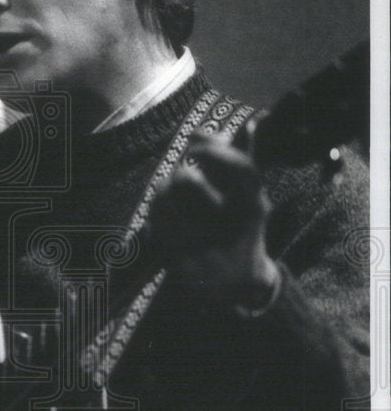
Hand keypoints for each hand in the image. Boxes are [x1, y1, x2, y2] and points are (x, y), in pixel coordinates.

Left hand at [149, 130, 280, 308]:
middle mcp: (233, 227)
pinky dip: (157, 207)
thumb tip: (220, 127)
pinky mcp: (183, 260)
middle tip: (186, 174)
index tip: (196, 148)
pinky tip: (166, 210)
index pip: (238, 167)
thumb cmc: (241, 227)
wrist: (237, 283)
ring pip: (165, 196)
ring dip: (165, 187)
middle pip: (187, 180)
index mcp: (254, 206)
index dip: (212, 150)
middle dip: (181, 170)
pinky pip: (156, 219)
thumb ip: (237, 159)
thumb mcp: (250, 196)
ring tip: (175, 193)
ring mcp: (206, 247)